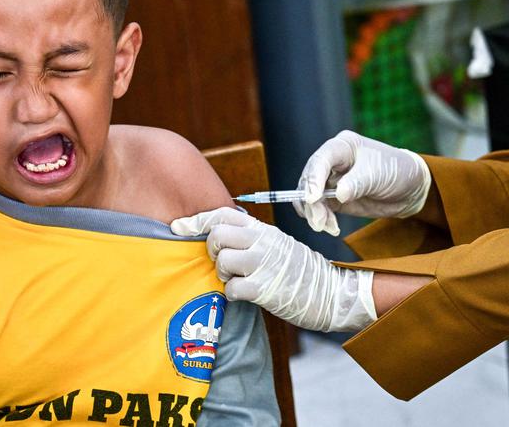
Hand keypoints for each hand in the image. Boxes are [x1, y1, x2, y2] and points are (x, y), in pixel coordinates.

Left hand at [171, 207, 376, 332]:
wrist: (330, 292)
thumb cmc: (298, 271)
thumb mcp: (276, 244)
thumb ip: (251, 237)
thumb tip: (217, 236)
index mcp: (263, 229)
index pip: (223, 213)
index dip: (197, 220)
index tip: (177, 227)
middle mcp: (262, 241)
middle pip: (217, 235)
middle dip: (212, 251)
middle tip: (222, 262)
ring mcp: (264, 264)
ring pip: (222, 261)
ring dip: (223, 275)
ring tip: (239, 280)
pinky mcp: (265, 288)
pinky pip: (231, 289)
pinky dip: (232, 294)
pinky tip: (245, 294)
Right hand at [293, 130, 431, 234]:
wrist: (410, 189)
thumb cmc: (396, 170)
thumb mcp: (378, 174)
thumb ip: (357, 183)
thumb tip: (338, 194)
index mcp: (342, 147)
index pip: (320, 160)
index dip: (313, 179)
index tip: (312, 198)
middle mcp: (332, 162)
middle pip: (310, 180)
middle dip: (311, 202)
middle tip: (318, 221)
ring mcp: (331, 180)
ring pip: (310, 196)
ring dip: (314, 213)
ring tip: (326, 227)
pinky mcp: (334, 198)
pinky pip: (319, 208)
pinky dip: (320, 218)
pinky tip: (330, 227)